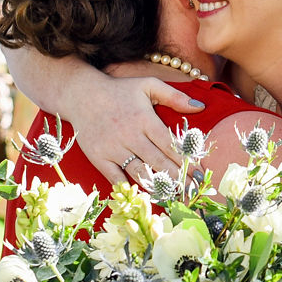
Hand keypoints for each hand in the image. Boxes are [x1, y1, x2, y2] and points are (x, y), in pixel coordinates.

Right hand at [71, 76, 205, 183]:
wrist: (80, 95)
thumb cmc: (119, 90)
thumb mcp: (148, 85)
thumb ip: (174, 96)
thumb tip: (200, 107)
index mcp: (145, 120)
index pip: (170, 145)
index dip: (186, 161)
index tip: (200, 174)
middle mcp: (130, 136)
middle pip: (158, 162)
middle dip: (178, 178)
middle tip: (193, 191)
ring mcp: (113, 148)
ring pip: (139, 172)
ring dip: (158, 186)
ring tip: (174, 196)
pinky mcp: (99, 157)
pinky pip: (116, 177)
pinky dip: (129, 187)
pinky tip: (144, 195)